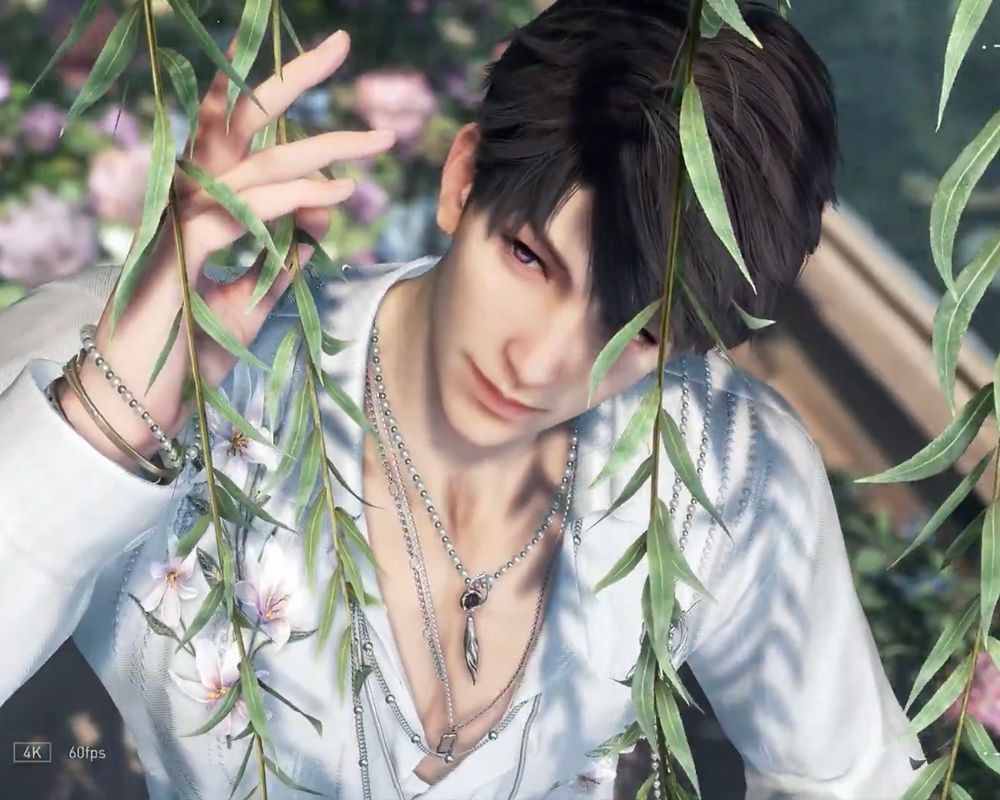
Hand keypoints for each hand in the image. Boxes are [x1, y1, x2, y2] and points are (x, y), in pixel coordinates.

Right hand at [138, 28, 394, 389]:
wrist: (142, 402)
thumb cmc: (191, 351)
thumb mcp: (251, 299)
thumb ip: (284, 257)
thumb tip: (323, 219)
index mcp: (200, 204)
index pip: (239, 137)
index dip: (274, 98)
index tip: (322, 66)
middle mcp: (186, 198)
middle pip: (239, 123)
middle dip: (290, 78)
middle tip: (338, 44)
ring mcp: (180, 218)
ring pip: (254, 163)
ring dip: (320, 148)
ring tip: (376, 140)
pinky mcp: (182, 247)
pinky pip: (247, 209)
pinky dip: (296, 200)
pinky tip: (338, 194)